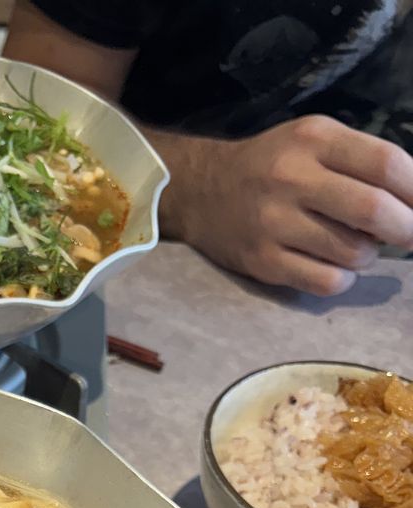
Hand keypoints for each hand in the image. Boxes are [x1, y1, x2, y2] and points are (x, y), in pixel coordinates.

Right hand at [159, 115, 412, 295]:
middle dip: (406, 229)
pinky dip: (342, 279)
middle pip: (373, 209)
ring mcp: (274, 223)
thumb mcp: (313, 142)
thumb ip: (361, 161)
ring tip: (354, 247)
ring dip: (367, 255)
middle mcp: (293, 178)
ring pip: (352, 252)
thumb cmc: (271, 165)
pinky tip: (334, 268)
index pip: (385, 164)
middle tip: (410, 237)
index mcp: (314, 140)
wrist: (201, 191)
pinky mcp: (262, 261)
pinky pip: (325, 282)